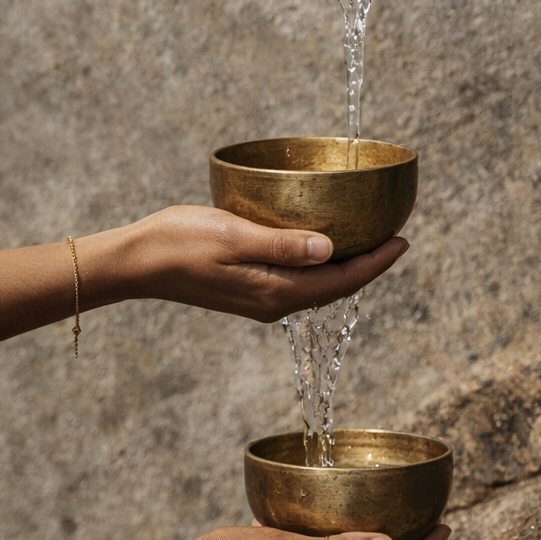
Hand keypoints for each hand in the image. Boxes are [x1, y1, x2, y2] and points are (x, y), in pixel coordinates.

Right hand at [117, 205, 407, 321]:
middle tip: (395, 236)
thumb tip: (329, 248)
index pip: (341, 281)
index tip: (403, 240)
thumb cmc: (178, 243)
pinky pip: (298, 282)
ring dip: (346, 266)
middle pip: (335, 288)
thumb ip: (282, 244)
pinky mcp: (249, 291)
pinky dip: (319, 265)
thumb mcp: (233, 236)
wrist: (137, 263)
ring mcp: (260, 300)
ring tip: (370, 241)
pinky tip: (323, 246)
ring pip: (318, 286)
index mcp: (274, 293)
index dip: (376, 262)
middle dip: (369, 265)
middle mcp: (273, 303)